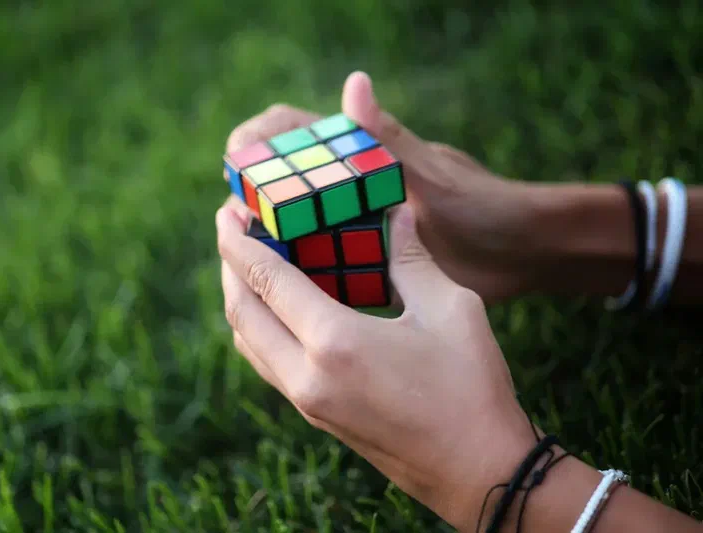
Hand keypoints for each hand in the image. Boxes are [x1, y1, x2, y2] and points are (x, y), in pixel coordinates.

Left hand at [216, 197, 535, 530]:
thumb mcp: (448, 309)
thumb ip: (411, 258)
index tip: (227, 210)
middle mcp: (306, 375)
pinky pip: (268, 364)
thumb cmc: (469, 388)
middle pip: (241, 311)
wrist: (477, 470)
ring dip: (240, 298)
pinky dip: (259, 329)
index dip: (240, 241)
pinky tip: (280, 310)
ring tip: (250, 264)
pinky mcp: (316, 415)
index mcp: (334, 342)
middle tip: (234, 228)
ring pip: (248, 342)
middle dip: (230, 265)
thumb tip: (397, 213)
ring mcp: (307, 401)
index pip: (266, 279)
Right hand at [224, 72, 540, 304]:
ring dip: (271, 241)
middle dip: (254, 199)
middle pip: (284, 181)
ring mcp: (357, 223)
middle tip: (233, 227)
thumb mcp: (431, 177)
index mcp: (362, 156)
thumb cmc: (484, 208)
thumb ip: (388, 140)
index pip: (292, 130)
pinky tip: (286, 296)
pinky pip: (321, 264)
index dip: (256, 142)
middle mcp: (351, 186)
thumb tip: (354, 81)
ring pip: (297, 227)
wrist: (522, 254)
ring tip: (246, 264)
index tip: (234, 167)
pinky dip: (301, 274)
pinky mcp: (368, 258)